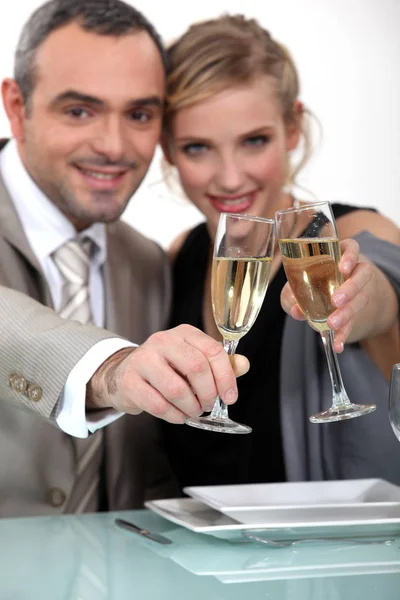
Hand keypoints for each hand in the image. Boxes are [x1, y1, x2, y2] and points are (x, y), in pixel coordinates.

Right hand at [87, 324, 249, 422]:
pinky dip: (174, 416)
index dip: (226, 377)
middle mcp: (162, 341)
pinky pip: (158, 405)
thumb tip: (243, 365)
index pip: (212, 350)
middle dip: (208, 394)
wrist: (124, 374)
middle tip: (208, 405)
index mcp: (184, 333)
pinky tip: (177, 415)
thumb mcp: (194, 360)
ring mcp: (143, 359)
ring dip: (191, 408)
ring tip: (193, 411)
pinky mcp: (129, 381)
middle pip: (196, 367)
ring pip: (176, 389)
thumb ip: (220, 363)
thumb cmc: (165, 368)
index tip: (230, 397)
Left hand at [280, 238, 371, 352]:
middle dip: (350, 289)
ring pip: (362, 298)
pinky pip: (354, 322)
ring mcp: (357, 292)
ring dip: (348, 312)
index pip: (352, 248)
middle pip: (361, 275)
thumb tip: (295, 310)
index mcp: (338, 256)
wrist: (324, 297)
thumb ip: (292, 295)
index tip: (342, 268)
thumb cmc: (307, 282)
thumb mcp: (295, 285)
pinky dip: (344, 334)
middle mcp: (353, 271)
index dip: (350, 256)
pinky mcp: (354, 312)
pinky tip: (337, 344)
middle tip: (335, 301)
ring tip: (332, 324)